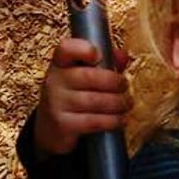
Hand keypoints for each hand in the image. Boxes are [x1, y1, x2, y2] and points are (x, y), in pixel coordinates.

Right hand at [33, 36, 131, 158]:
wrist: (51, 129)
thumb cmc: (73, 96)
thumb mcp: (84, 74)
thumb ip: (105, 62)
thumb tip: (122, 56)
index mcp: (60, 63)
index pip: (66, 49)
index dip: (83, 49)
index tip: (98, 55)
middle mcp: (55, 81)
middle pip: (90, 76)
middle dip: (115, 82)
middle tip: (125, 86)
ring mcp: (56, 104)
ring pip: (96, 101)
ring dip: (118, 103)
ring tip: (126, 103)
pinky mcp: (63, 126)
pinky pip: (94, 121)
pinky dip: (113, 120)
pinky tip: (120, 119)